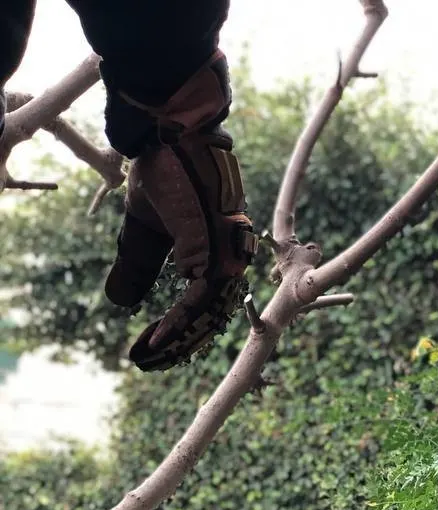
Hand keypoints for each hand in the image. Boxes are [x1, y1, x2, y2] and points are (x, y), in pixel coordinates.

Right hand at [105, 53, 257, 372]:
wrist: (173, 135)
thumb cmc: (166, 174)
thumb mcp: (146, 228)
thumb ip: (139, 264)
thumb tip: (121, 302)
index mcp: (220, 253)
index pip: (205, 303)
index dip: (180, 328)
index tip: (152, 348)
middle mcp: (231, 257)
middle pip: (210, 315)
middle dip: (180, 343)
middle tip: (149, 362)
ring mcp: (227, 253)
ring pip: (208, 313)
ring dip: (178, 339)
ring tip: (150, 358)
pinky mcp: (216, 248)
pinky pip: (201, 298)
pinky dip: (179, 322)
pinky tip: (159, 339)